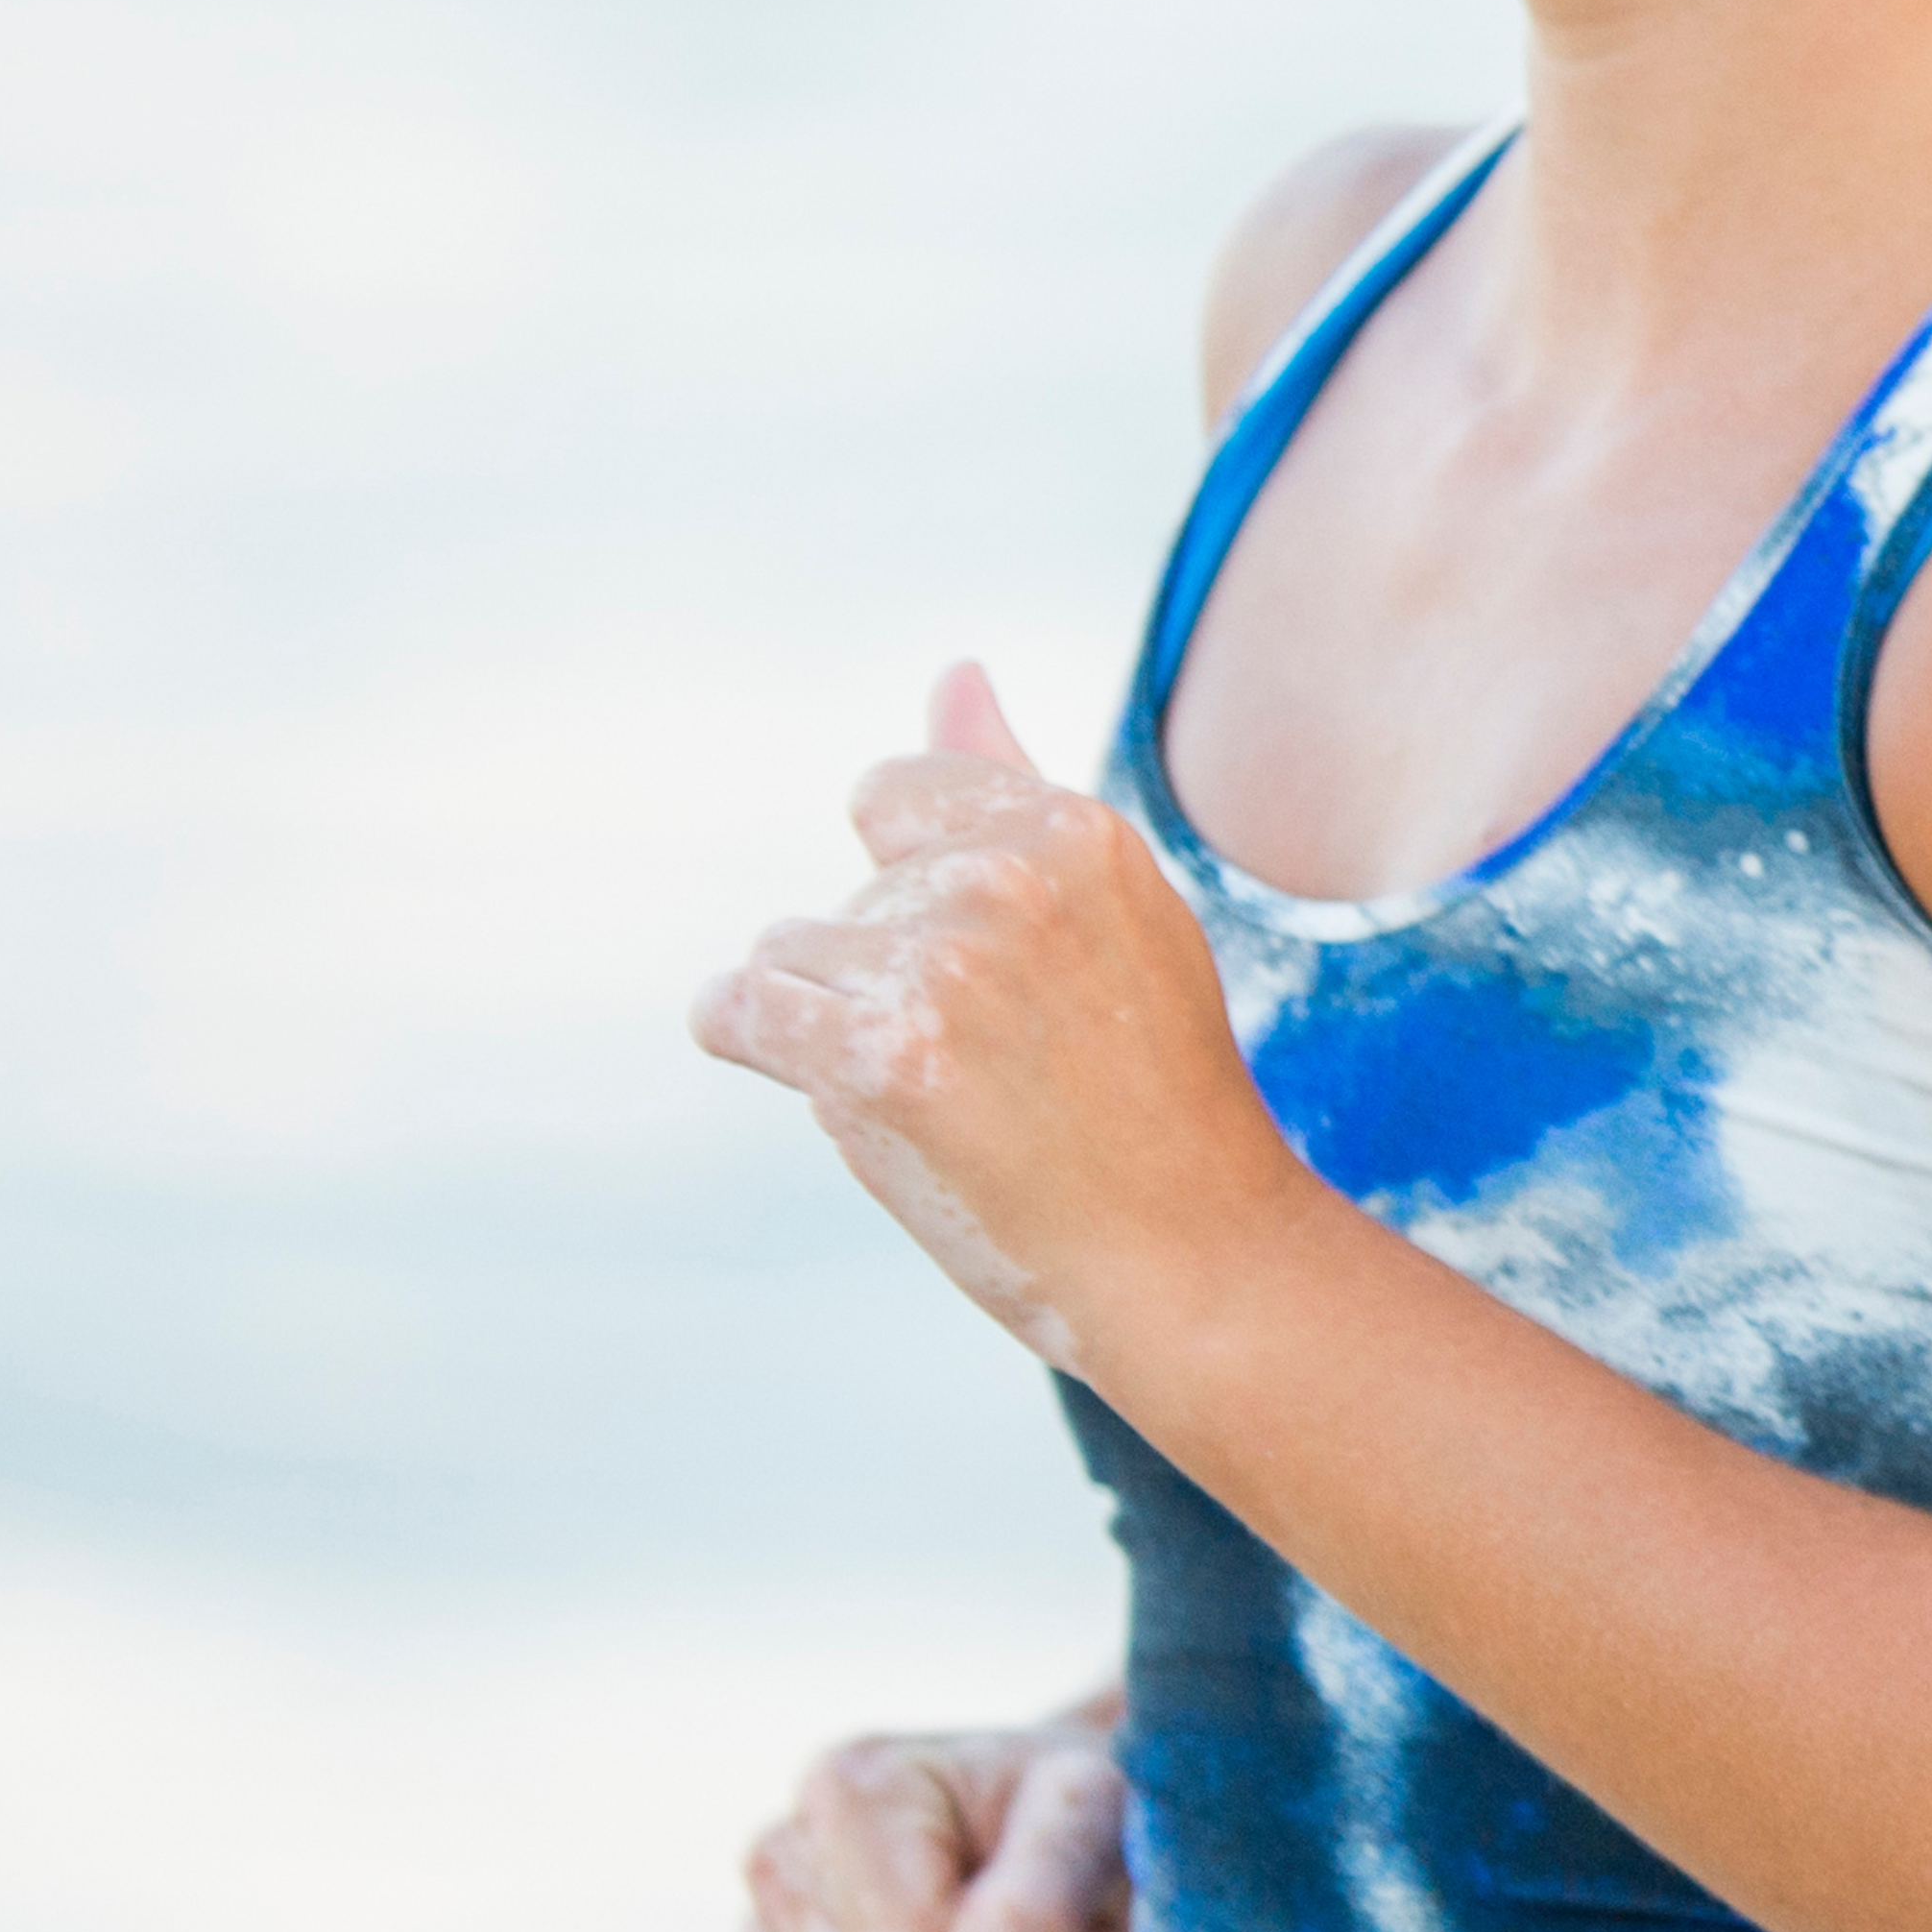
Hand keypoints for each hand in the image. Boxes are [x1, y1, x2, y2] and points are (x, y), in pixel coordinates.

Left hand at [691, 668, 1294, 1372]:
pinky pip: (739, 1012)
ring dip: (833, 1024)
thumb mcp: (1108, 914)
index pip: (897, 795)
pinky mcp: (879, 1062)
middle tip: (997, 1065)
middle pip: (848, 891)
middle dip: (887, 972)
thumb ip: (1011, 786)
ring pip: (790, 953)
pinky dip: (754, 1044)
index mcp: (1075, 829)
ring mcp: (941, 969)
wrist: (1192, 1260)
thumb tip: (953, 672)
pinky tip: (843, 1090)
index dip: (920, 896)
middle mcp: (1007, 880)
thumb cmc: (1148, 1096)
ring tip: (947, 1095)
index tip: (992, 978)